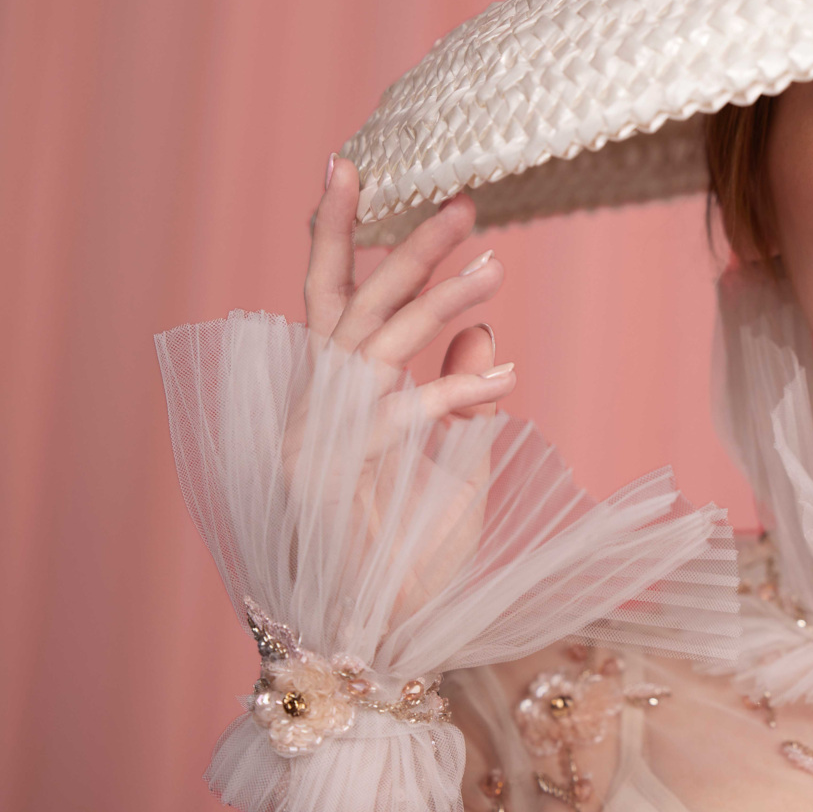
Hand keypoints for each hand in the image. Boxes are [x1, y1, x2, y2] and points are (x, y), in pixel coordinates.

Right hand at [295, 156, 517, 612]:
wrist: (381, 647)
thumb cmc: (410, 562)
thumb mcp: (455, 466)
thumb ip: (460, 397)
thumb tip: (487, 335)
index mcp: (329, 398)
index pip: (330, 300)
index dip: (337, 235)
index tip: (351, 164)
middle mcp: (308, 410)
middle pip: (349, 305)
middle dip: (403, 248)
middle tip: (465, 199)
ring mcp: (310, 442)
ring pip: (371, 346)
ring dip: (435, 301)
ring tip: (497, 263)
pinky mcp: (328, 480)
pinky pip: (393, 416)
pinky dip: (448, 393)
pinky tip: (504, 380)